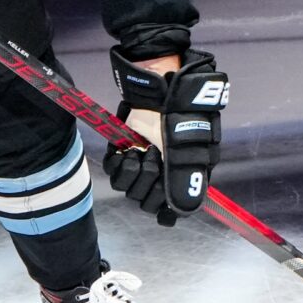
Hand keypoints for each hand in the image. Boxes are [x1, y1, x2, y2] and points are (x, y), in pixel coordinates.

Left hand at [105, 49, 227, 223]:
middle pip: (145, 201)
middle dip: (147, 181)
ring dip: (133, 171)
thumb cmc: (181, 117)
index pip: (167, 210)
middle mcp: (160, 174)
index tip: (161, 192)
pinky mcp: (122, 152)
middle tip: (153, 156)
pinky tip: (128, 149)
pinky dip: (118, 163)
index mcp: (181, 176)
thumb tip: (183, 211)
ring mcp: (140, 163)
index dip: (162, 205)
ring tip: (142, 150)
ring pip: (127, 189)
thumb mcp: (190, 150)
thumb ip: (185, 181)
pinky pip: (113, 172)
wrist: (160, 91)